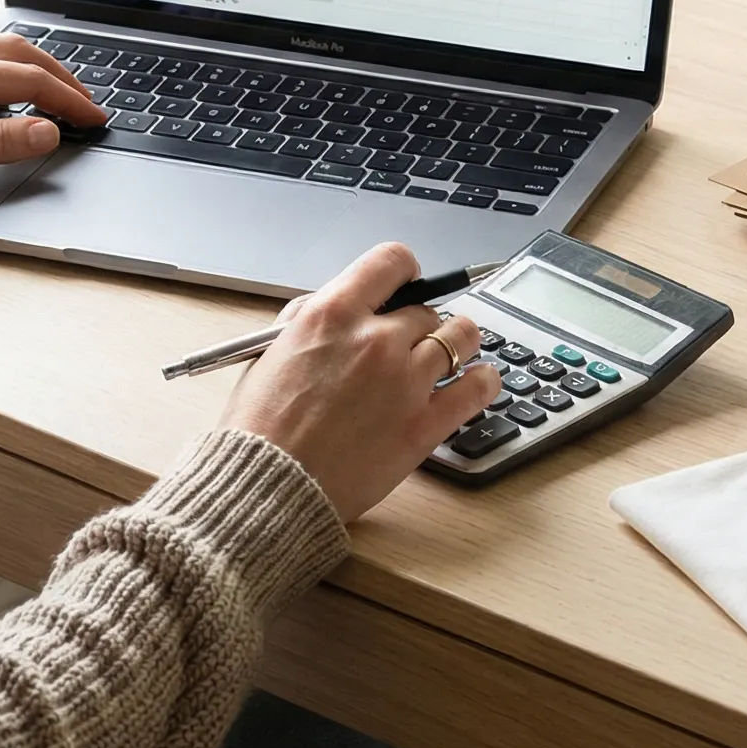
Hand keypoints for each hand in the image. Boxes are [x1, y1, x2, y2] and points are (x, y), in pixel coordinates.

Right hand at [218, 243, 503, 522]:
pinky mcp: (425, 424)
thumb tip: (346, 305)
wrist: (269, 486)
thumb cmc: (262, 426)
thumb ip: (313, 318)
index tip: (405, 287)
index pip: (393, 261)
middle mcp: (375, 340)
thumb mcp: (272, 350)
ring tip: (451, 355)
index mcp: (334, 314)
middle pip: (426, 309)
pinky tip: (479, 379)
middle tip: (409, 345)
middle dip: (419, 324)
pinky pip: (477, 387)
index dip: (404, 272)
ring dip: (457, 343)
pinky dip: (484, 379)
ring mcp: (405, 381)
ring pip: (460, 337)